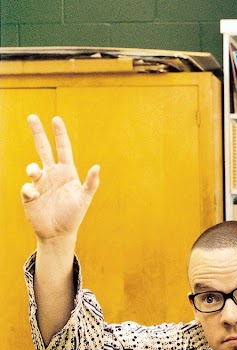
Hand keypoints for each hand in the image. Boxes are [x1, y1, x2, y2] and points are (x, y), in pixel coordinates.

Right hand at [20, 115, 99, 241]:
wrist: (59, 233)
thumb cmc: (74, 215)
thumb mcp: (84, 199)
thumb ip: (91, 184)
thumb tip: (97, 167)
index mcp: (67, 172)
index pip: (63, 149)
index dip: (60, 135)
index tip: (56, 119)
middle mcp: (52, 174)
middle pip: (43, 149)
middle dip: (38, 133)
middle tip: (32, 116)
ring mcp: (40, 183)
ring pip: (32, 167)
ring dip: (32, 168)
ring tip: (35, 174)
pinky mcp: (29, 195)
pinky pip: (27, 187)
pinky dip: (29, 189)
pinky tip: (35, 196)